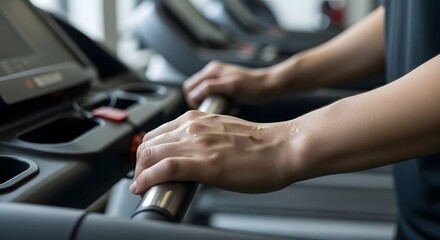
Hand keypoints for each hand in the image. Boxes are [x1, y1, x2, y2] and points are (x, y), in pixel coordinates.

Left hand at [130, 110, 295, 194]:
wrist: (283, 148)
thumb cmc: (260, 144)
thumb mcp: (223, 132)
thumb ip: (203, 138)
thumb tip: (190, 155)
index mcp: (197, 120)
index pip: (157, 133)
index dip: (145, 151)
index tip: (145, 164)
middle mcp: (193, 128)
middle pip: (148, 144)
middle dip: (139, 163)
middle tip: (141, 178)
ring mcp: (198, 144)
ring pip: (150, 154)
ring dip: (140, 173)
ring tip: (142, 185)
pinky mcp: (205, 163)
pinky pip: (164, 168)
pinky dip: (147, 178)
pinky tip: (143, 187)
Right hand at [183, 61, 273, 108]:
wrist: (270, 86)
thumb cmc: (253, 87)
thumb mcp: (231, 87)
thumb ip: (211, 88)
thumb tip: (194, 93)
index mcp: (212, 70)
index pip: (190, 87)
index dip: (193, 100)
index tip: (205, 109)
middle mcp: (213, 73)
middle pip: (196, 92)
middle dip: (203, 103)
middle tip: (215, 111)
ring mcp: (219, 80)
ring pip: (206, 96)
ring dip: (214, 105)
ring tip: (227, 109)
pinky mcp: (225, 87)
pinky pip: (215, 98)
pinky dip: (222, 105)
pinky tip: (233, 108)